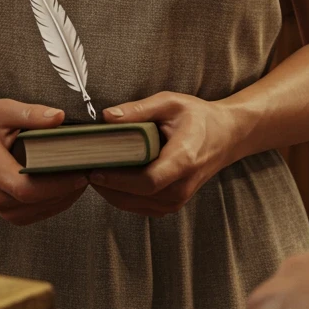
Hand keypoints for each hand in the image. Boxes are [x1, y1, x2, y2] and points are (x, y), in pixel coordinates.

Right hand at [0, 100, 88, 226]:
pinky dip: (52, 204)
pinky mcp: (2, 210)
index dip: (57, 185)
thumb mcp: (0, 109)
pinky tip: (67, 187)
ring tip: (84, 177)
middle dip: (67, 190)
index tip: (81, 171)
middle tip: (91, 170)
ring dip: (63, 199)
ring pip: (36, 213)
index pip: (26, 188)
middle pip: (35, 204)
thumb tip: (60, 117)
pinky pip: (32, 214)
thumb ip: (30, 114)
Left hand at [85, 91, 236, 217]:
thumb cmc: (198, 117)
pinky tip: (108, 178)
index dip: (117, 179)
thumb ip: (139, 110)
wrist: (226, 136)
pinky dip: (122, 195)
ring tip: (90, 171)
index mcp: (184, 160)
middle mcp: (182, 186)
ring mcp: (178, 199)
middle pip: (137, 196)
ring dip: (111, 192)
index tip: (93, 168)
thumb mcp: (170, 102)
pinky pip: (141, 205)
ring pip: (136, 205)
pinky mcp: (173, 203)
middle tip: (81, 167)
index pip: (147, 181)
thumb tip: (107, 117)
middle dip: (107, 185)